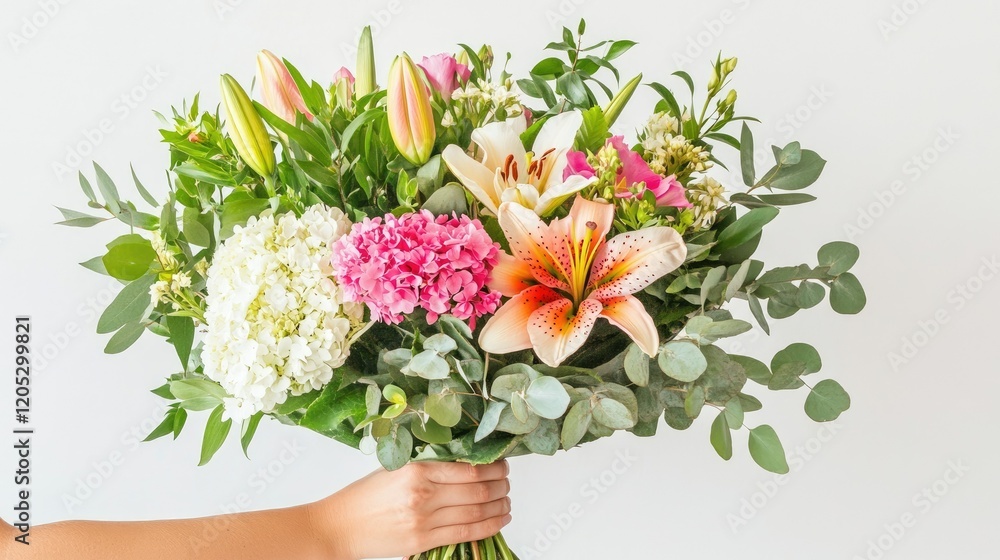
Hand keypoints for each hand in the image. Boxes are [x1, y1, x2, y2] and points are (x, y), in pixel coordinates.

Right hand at [310, 461, 512, 558]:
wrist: (338, 526)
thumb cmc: (363, 496)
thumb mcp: (395, 469)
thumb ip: (429, 466)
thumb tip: (466, 462)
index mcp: (417, 470)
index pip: (469, 468)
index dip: (494, 467)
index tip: (502, 464)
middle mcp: (424, 494)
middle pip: (479, 489)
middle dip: (502, 485)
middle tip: (508, 481)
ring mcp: (424, 519)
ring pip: (477, 511)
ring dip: (500, 506)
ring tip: (507, 500)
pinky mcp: (423, 541)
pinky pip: (466, 533)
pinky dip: (490, 526)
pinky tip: (501, 519)